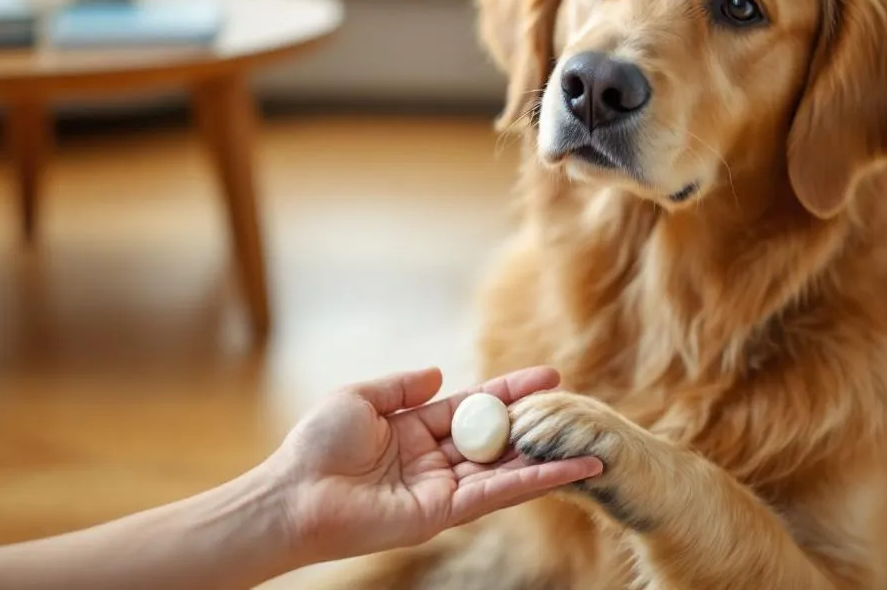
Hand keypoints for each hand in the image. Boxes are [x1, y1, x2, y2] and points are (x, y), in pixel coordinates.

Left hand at [265, 366, 601, 565]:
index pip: (475, 407)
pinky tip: (565, 470)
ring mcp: (443, 488)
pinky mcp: (444, 513)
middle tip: (578, 406)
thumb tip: (438, 372)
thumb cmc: (315, 447)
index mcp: (415, 430)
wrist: (295, 495)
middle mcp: (435, 460)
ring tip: (591, 446)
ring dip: (547, 459)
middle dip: (537, 423)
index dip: (511, 391)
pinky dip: (533, 482)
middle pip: (497, 438)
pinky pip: (496, 493)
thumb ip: (402, 386)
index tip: (548, 375)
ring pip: (506, 468)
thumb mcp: (360, 399)